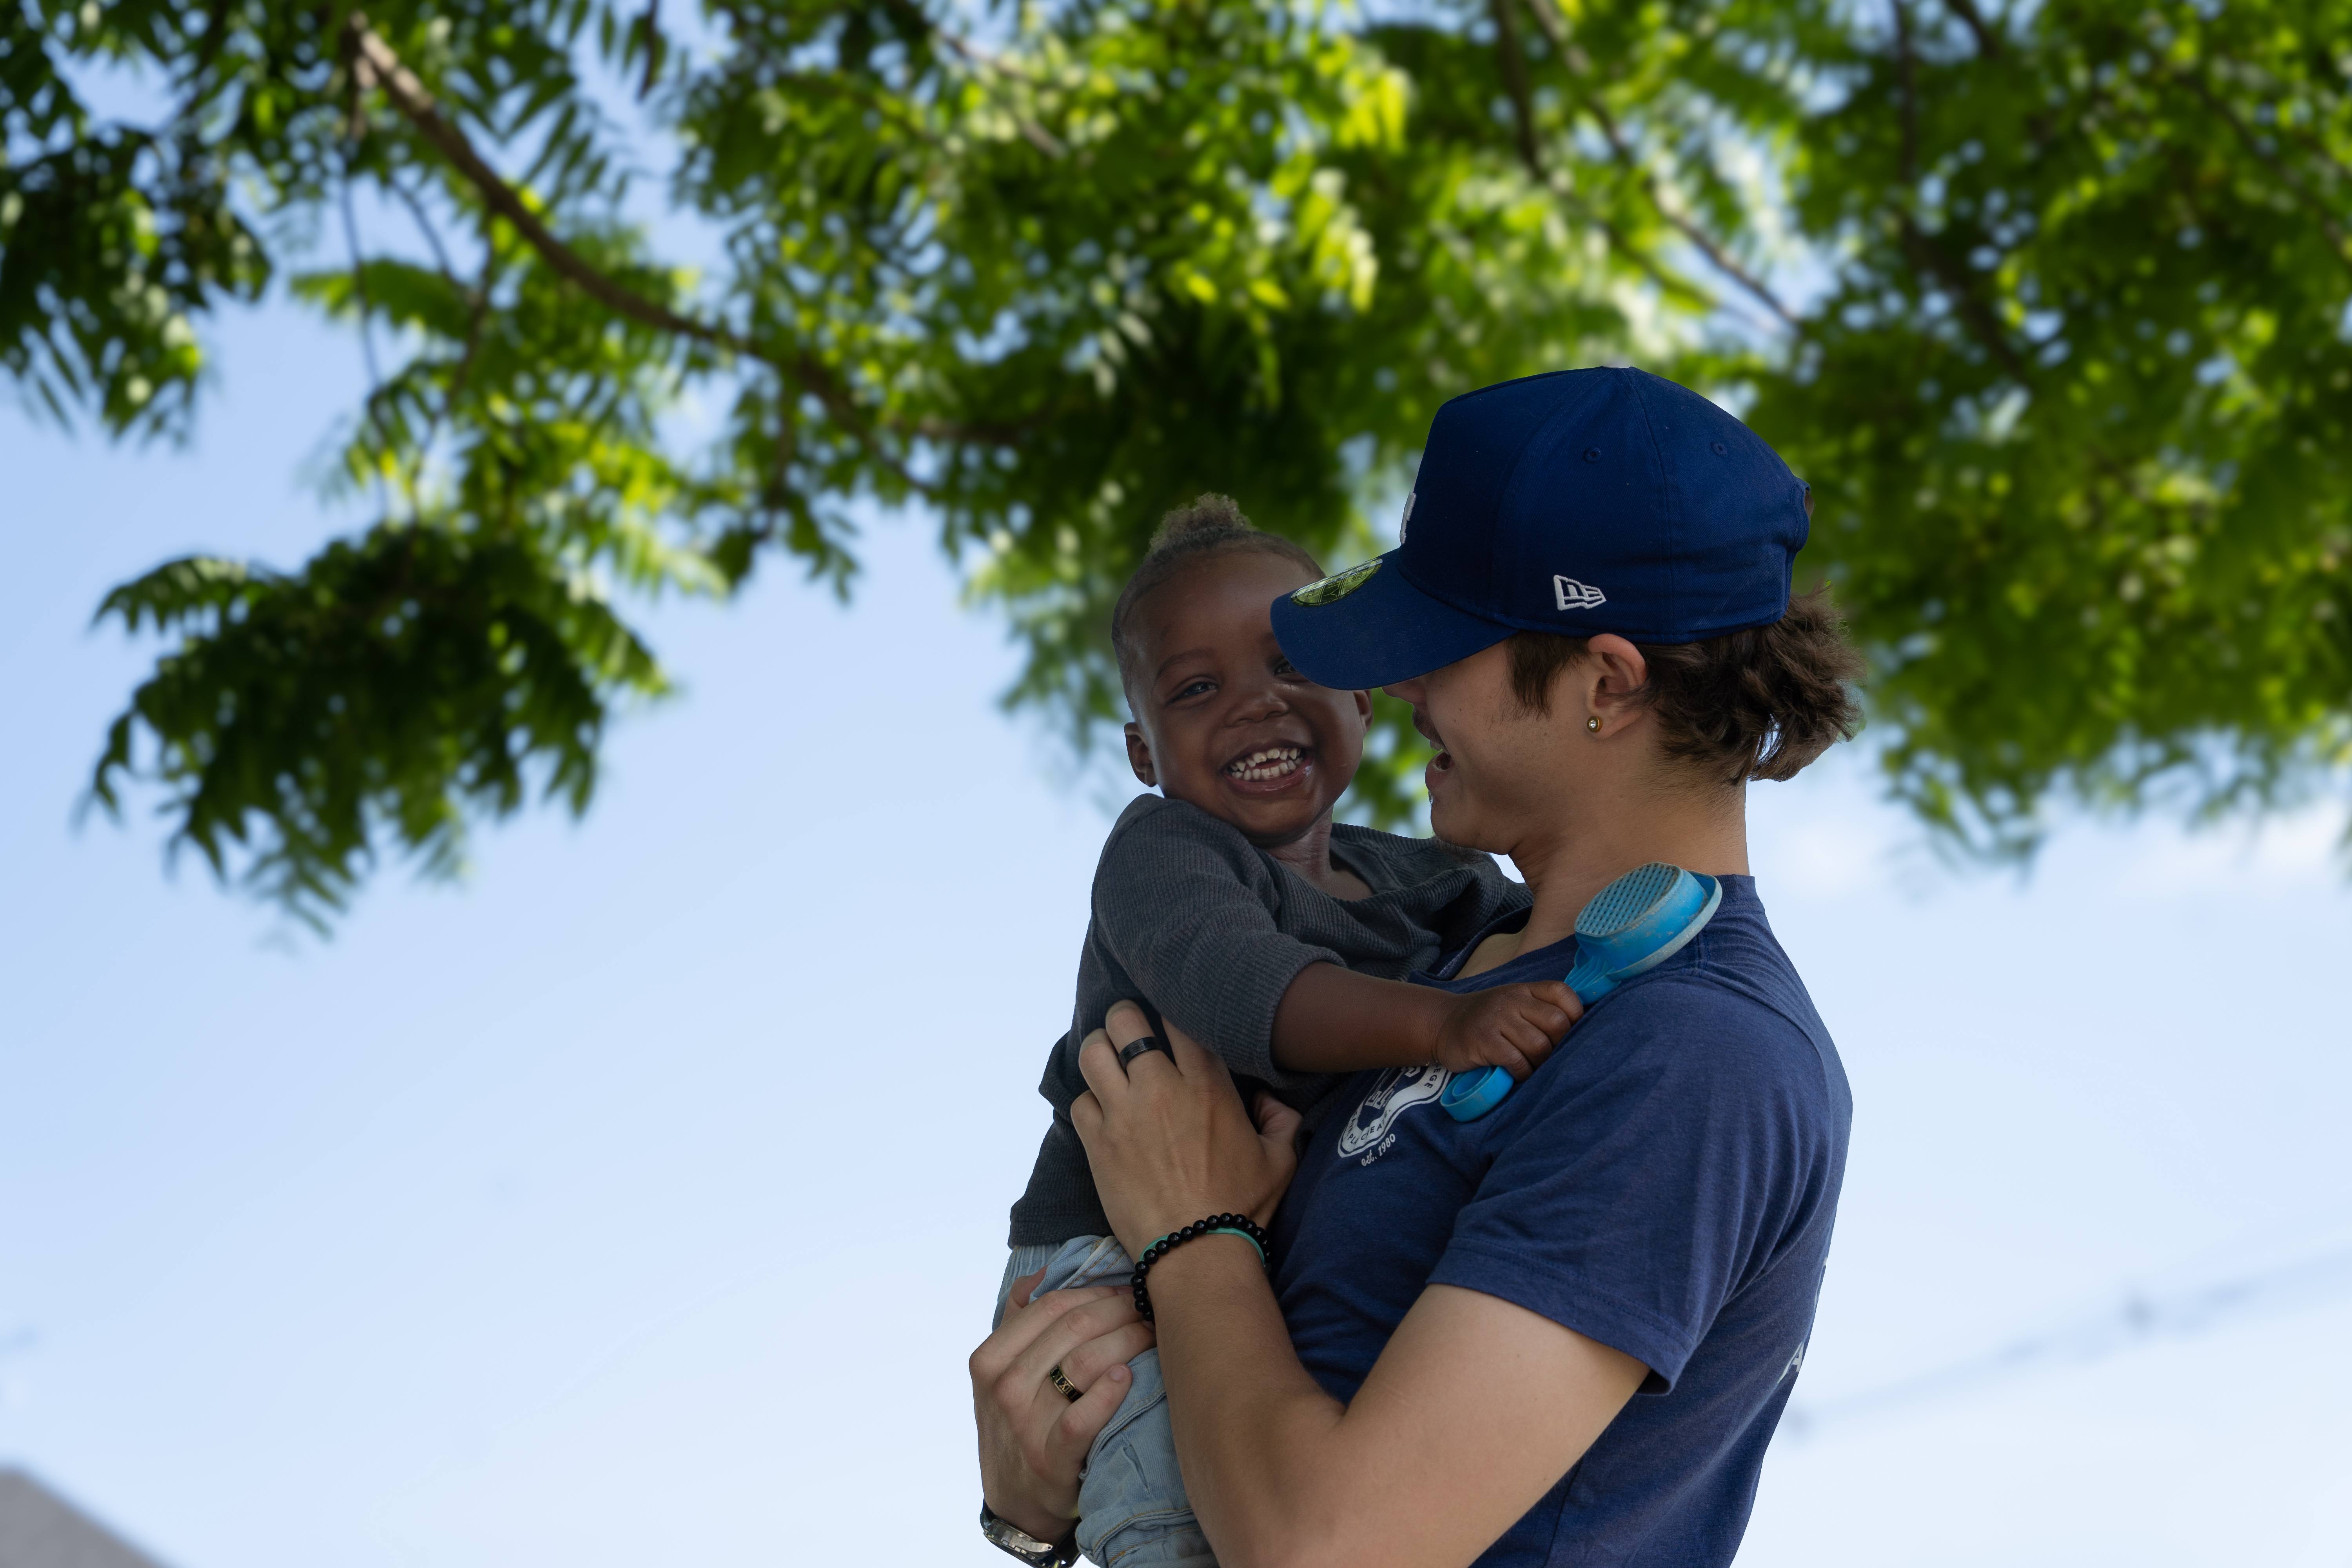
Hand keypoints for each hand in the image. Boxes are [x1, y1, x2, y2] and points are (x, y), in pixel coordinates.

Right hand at [971, 1268, 1156, 1542]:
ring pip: (1084, 1363)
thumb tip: (1041, 1275)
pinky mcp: (1051, 1460)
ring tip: (1151, 1334)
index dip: (1095, 1292)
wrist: (1016, 1502)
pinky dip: (1109, 1393)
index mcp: (989, 1360)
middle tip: (1148, 1307)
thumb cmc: (1017, 1424)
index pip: (1051, 1306)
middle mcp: (1003, 1389)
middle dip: (1119, 1310)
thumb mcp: (999, 1375)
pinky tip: (1128, 1377)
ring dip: (1127, 1341)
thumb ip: (1015, 1321)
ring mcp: (1025, 1425)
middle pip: (1074, 1328)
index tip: (1125, 1291)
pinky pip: (1083, 1418)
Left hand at [1071, 1001, 1303, 1256]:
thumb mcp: (1280, 1161)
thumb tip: (1267, 1100)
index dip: (1167, 1010)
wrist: (1197, 1253)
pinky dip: (1088, 1101)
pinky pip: (1079, 1102)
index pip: (1177, 1019)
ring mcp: (1124, 1115)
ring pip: (1093, 1053)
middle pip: (1125, 1022)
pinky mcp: (1098, 1144)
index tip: (1166, 1019)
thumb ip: (1281, 1120)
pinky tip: (1100, 1110)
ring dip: (1098, 1050)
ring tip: (1106, 1059)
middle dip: (1124, 1018)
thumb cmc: (1241, 1208)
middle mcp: (1161, 1089)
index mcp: (1207, 1085)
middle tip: (1128, 1030)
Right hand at [1431, 982, 1580, 1081]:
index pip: (1562, 992)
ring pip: (1539, 1045)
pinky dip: (1522, 1072)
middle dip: (1560, 1046)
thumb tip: (1579, 1034)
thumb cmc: (1487, 1019)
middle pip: (1557, 1023)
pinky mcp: (1483, 1041)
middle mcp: (1512, 1000)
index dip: (1575, 1015)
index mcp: (1524, 990)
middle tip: (1549, 1057)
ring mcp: (1497, 1019)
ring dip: (1540, 1063)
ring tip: (1532, 1067)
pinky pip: (1517, 1060)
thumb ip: (1540, 1009)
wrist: (1442, 1024)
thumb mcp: (1512, 1004)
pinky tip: (1516, 1073)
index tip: (1568, 1034)